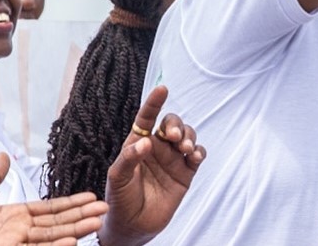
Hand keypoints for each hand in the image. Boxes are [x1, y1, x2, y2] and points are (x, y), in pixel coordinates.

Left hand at [0, 153, 106, 245]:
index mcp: (12, 218)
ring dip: (74, 231)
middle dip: (81, 217)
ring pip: (50, 237)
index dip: (70, 204)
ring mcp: (13, 245)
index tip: (91, 197)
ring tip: (96, 225)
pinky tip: (70, 241)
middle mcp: (17, 232)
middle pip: (56, 223)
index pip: (48, 209)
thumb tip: (4, 156)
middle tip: (104, 211)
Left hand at [99, 85, 206, 245]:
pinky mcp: (185, 173)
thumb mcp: (118, 177)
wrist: (131, 227)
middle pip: (172, 124)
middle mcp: (157, 148)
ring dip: (190, 137)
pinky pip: (197, 156)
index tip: (163, 89)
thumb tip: (147, 142)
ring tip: (186, 149)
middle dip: (177, 125)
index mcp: (137, 143)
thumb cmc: (118, 199)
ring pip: (187, 136)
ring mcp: (172, 160)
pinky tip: (195, 156)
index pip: (147, 118)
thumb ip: (129, 157)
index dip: (154, 103)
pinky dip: (200, 152)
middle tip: (175, 136)